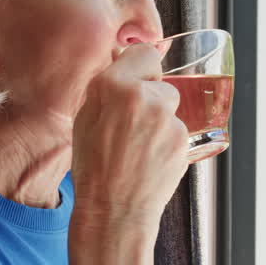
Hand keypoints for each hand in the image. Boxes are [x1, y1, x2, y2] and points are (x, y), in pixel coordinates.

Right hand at [70, 43, 188, 227]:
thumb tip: (121, 62)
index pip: (144, 52)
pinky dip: (166, 141)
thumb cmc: (93, 169)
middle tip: (130, 125)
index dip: (139, 67)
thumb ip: (104, 87)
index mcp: (113, 87)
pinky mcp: (182, 141)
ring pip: (169, 108)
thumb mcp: (83, 120)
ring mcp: (167, 121)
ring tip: (138, 147)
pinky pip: (177, 130)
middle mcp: (145, 98)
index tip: (136, 80)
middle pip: (160, 82)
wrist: (114, 212)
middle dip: (149, 97)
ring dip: (159, 120)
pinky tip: (149, 159)